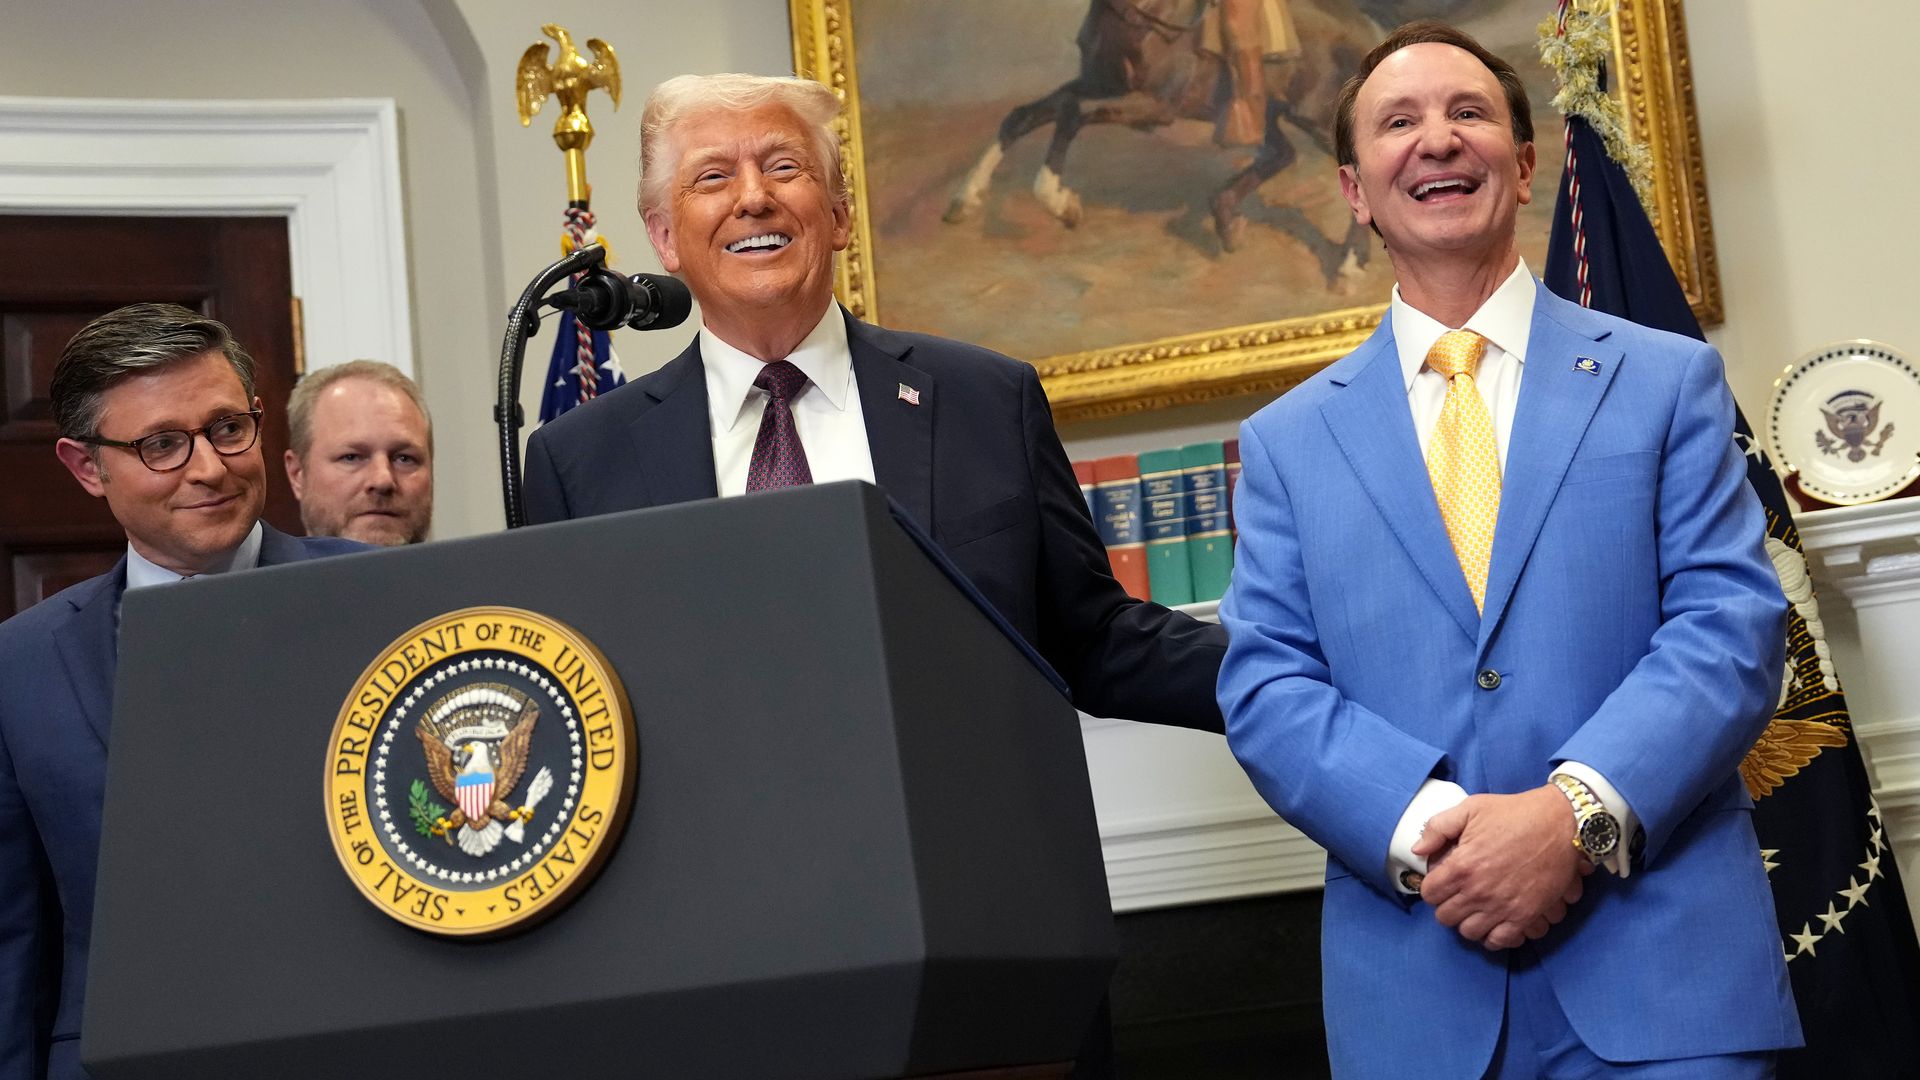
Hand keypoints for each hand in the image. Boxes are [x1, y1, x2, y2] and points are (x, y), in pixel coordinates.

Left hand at [1412, 785, 1591, 949]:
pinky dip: (1493, 936)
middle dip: (1447, 906)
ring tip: (1474, 909)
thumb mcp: (1470, 809)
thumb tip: (1418, 849)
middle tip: (1457, 895)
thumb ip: (1438, 828)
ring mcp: (1502, 907)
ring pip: (1469, 932)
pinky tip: (1494, 922)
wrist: (1561, 823)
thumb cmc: (1515, 813)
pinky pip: (1500, 941)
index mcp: (1461, 866)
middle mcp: (1478, 892)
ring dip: (1468, 922)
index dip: (1432, 887)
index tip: (1441, 882)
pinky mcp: (1525, 916)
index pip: (1429, 894)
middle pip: (1446, 917)